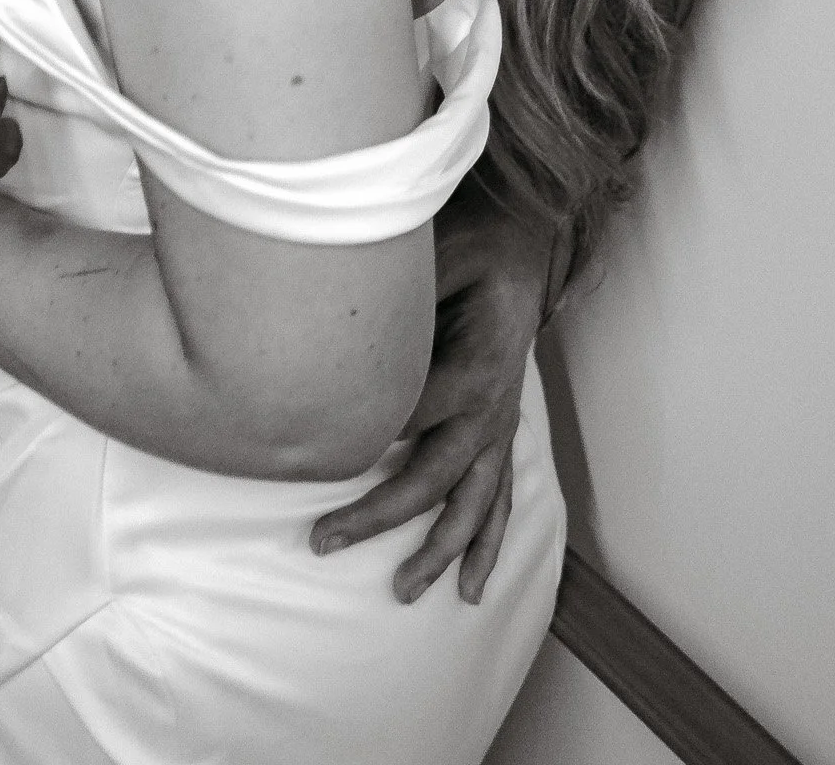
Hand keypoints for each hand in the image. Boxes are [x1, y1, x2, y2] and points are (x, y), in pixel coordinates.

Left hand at [310, 183, 554, 601]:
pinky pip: (498, 499)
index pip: (410, 417)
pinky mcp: (501, 431)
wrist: (523, 242)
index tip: (312, 461)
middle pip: (433, 477)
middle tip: (322, 542)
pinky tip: (469, 588)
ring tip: (402, 591)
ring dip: (437, 550)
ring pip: (470, 504)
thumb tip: (341, 323)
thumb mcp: (437, 252)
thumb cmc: (473, 244)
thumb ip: (401, 294)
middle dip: (377, 514)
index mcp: (475, 367)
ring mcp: (500, 426)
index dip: (363, 443)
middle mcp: (492, 408)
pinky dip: (485, 545)